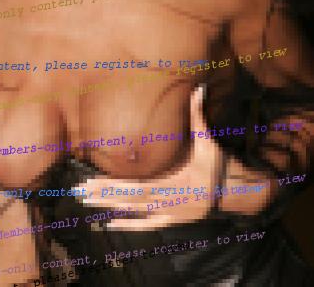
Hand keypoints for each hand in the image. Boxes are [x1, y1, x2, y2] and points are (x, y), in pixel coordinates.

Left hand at [76, 86, 223, 229]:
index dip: (112, 184)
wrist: (236, 192)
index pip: (134, 185)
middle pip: (128, 199)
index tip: (90, 179)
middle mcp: (166, 201)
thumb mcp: (209, 141)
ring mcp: (168, 212)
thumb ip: (199, 115)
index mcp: (171, 182)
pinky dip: (129, 224)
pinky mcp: (171, 218)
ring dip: (109, 207)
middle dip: (103, 195)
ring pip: (133, 211)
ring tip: (85, 202)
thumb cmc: (220, 164)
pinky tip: (110, 223)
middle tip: (78, 192)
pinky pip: (146, 223)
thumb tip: (199, 88)